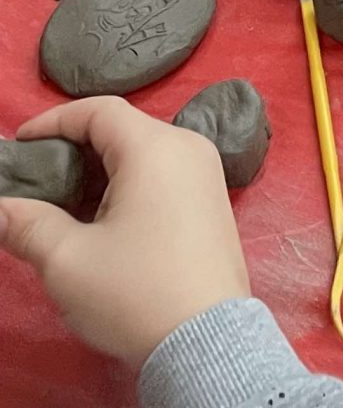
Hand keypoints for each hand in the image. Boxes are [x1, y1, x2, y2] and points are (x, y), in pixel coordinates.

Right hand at [0, 98, 246, 366]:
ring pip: (143, 154)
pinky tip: (103, 221)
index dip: (55, 121)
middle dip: (75, 149)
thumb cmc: (135, 290)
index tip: (21, 144)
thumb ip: (29, 225)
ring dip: (100, 171)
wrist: (205, 341)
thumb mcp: (68, 260)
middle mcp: (188, 147)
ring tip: (63, 206)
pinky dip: (128, 186)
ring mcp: (206, 173)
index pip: (100, 111)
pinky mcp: (212, 201)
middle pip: (123, 130)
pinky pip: (163, 175)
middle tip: (38, 181)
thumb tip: (1, 208)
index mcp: (156, 147)